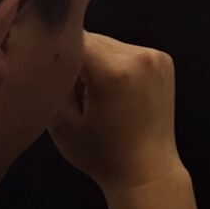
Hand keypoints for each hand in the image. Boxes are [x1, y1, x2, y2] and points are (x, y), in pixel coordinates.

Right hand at [49, 33, 187, 194]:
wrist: (146, 169)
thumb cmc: (100, 154)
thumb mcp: (63, 124)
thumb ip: (54, 85)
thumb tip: (48, 56)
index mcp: (115, 72)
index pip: (76, 41)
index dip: (56, 52)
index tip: (45, 67)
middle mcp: (140, 56)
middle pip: (94, 40)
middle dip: (77, 59)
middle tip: (70, 90)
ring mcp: (156, 56)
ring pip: (109, 43)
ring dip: (96, 60)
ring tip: (94, 95)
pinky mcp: (164, 60)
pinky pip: (127, 51)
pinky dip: (114, 63)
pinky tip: (114, 92)